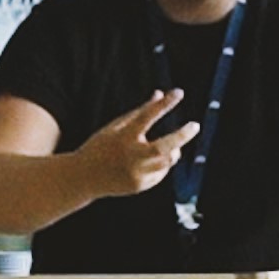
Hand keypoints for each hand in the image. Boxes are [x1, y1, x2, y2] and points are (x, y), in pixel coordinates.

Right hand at [73, 89, 197, 202]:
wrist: (83, 178)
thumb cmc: (101, 146)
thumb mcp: (116, 126)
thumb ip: (141, 111)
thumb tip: (161, 94)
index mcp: (123, 137)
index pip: (147, 116)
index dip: (165, 104)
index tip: (179, 92)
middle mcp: (130, 156)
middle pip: (164, 147)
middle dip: (182, 135)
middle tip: (195, 125)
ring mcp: (135, 173)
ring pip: (166, 161)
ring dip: (172, 152)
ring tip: (170, 147)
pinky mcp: (139, 186)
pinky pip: (159, 174)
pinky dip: (160, 166)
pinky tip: (147, 164)